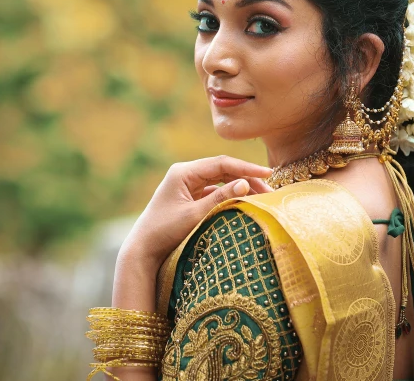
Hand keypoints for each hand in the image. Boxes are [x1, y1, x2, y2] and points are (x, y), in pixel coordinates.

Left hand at [119, 155, 272, 270]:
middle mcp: (185, 174)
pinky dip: (229, 196)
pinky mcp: (189, 197)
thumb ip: (220, 199)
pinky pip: (214, 192)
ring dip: (239, 187)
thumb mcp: (194, 215)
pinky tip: (244, 203)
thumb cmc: (165, 232)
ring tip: (262, 197)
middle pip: (222, 170)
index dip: (246, 167)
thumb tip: (245, 184)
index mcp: (183, 172)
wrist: (143, 250)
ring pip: (220, 181)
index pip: (221, 163)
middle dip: (246, 178)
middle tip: (270, 191)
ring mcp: (187, 185)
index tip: (267, 173)